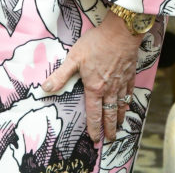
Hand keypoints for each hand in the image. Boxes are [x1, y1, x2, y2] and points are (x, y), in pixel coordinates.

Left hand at [41, 12, 139, 142]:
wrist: (120, 33)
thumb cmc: (95, 44)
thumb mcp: (73, 58)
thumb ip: (60, 75)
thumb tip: (45, 88)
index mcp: (94, 88)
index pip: (93, 113)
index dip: (93, 128)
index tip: (94, 139)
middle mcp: (109, 90)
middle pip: (109, 115)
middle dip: (109, 129)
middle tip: (109, 140)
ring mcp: (121, 84)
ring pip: (120, 106)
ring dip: (119, 119)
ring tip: (118, 128)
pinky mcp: (130, 76)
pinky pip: (129, 94)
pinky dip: (127, 103)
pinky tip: (127, 106)